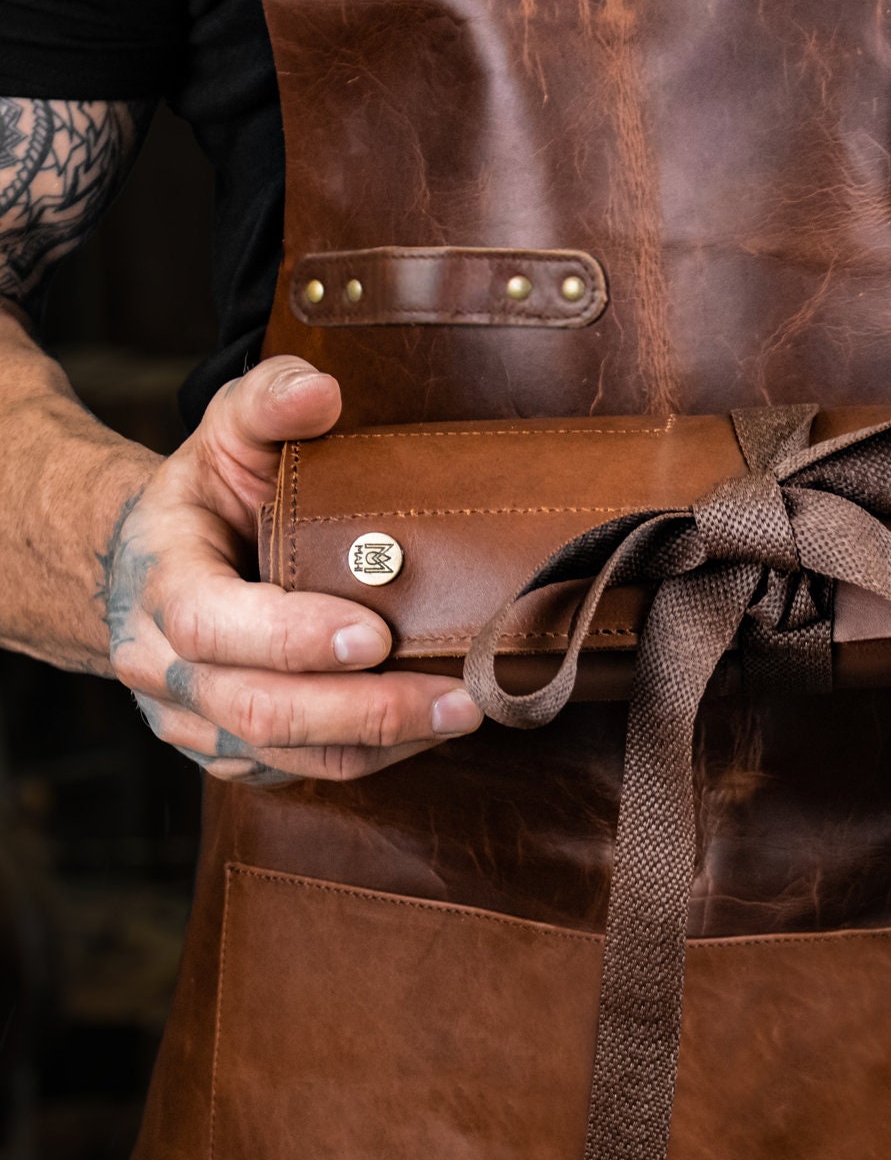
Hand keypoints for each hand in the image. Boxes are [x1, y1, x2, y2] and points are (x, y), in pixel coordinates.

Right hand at [100, 357, 482, 783]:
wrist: (156, 567)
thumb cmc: (207, 499)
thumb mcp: (225, 435)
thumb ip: (266, 403)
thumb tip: (322, 389)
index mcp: (160, 585)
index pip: (212, 626)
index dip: (290, 637)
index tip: (374, 633)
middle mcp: (166, 668)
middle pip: (259, 710)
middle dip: (363, 710)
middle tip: (457, 698)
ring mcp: (197, 720)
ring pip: (287, 753)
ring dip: (382, 741)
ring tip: (466, 714)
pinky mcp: (234, 751)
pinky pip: (304, 770)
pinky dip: (373, 755)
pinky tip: (433, 729)